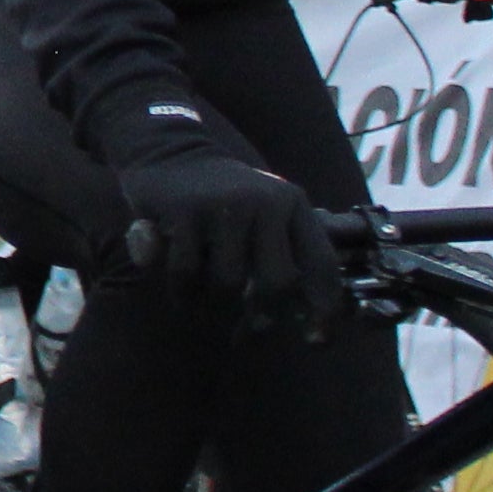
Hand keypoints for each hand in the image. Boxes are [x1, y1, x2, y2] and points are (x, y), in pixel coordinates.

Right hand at [115, 137, 340, 321]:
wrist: (168, 150)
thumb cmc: (223, 199)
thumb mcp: (265, 214)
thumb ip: (286, 255)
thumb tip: (305, 321)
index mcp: (293, 205)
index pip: (321, 265)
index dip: (324, 310)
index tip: (315, 341)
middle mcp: (265, 202)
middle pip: (277, 283)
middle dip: (262, 318)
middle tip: (245, 333)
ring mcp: (223, 204)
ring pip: (228, 284)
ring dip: (214, 308)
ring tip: (206, 310)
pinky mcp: (183, 210)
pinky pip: (187, 274)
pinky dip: (183, 295)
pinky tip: (183, 295)